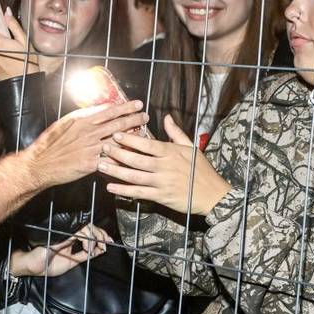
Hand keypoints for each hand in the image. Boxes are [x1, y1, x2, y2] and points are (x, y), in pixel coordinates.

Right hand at [13, 224, 110, 277]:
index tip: (108, 241)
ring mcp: (64, 234)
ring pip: (85, 227)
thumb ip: (82, 257)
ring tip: (97, 247)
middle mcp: (68, 234)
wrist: (31, 267)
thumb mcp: (70, 263)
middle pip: (89, 226)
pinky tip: (87, 247)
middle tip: (107, 242)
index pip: (88, 231)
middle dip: (101, 233)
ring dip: (95, 237)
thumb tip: (96, 252)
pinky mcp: (60, 237)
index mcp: (70, 240)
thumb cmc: (46, 266)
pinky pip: (77, 233)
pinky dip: (86, 240)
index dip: (99, 234)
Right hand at [26, 100, 148, 186]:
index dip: (125, 107)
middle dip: (134, 119)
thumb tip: (94, 111)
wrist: (40, 164)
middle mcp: (88, 132)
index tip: (136, 104)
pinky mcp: (91, 163)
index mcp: (82, 120)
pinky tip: (132, 155)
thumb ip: (81, 117)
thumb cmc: (50, 144)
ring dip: (133, 136)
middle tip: (145, 116)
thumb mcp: (64, 124)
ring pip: (117, 140)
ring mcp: (91, 148)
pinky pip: (111, 159)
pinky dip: (122, 156)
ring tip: (144, 133)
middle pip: (117, 124)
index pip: (109, 111)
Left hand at [98, 115, 231, 214]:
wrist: (213, 195)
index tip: (116, 134)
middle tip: (103, 148)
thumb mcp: (191, 148)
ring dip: (116, 171)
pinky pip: (139, 193)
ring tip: (101, 166)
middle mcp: (165, 167)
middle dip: (118, 153)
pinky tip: (111, 187)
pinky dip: (124, 191)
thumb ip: (176, 133)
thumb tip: (166, 117)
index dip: (130, 139)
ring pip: (135, 176)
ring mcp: (162, 183)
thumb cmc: (202, 170)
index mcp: (171, 153)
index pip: (147, 144)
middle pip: (137, 159)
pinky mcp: (161, 197)